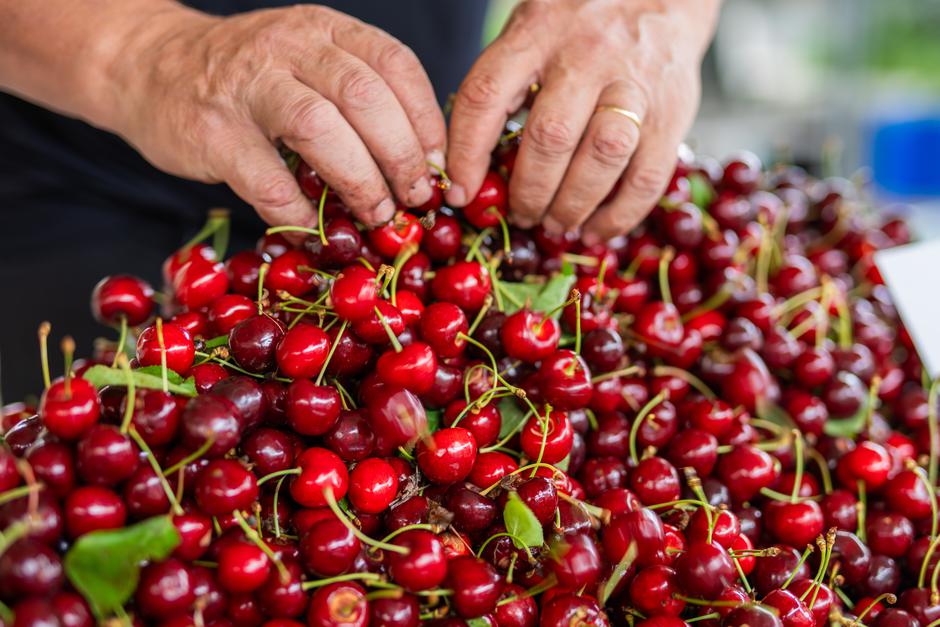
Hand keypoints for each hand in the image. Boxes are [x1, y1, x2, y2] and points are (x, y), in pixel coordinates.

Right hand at [105, 4, 445, 228]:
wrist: (150, 66)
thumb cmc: (250, 78)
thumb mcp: (307, 62)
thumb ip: (357, 97)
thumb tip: (420, 167)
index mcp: (324, 29)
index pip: (395, 65)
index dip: (426, 121)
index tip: (438, 166)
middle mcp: (288, 46)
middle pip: (365, 97)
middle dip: (401, 156)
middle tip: (415, 198)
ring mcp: (246, 86)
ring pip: (320, 128)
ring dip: (359, 182)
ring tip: (376, 216)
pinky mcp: (211, 131)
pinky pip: (268, 180)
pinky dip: (300, 211)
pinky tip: (314, 227)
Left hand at [446, 0, 718, 243]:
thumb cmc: (581, 25)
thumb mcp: (532, 31)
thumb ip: (505, 87)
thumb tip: (474, 171)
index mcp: (537, 32)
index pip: (486, 97)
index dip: (466, 154)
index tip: (460, 194)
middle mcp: (587, 54)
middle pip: (551, 136)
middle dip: (529, 191)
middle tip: (521, 214)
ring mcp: (635, 83)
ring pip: (602, 157)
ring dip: (573, 205)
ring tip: (556, 224)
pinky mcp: (674, 111)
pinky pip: (647, 176)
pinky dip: (619, 215)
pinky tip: (596, 230)